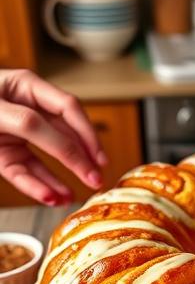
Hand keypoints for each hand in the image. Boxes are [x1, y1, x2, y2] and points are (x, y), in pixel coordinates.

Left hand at [0, 69, 106, 204]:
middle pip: (62, 136)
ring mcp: (14, 136)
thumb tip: (56, 138)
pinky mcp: (2, 157)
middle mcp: (25, 111)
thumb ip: (26, 121)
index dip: (85, 132)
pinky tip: (54, 197)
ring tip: (78, 194)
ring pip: (45, 160)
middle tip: (97, 178)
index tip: (96, 156)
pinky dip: (38, 187)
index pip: (67, 109)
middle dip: (80, 159)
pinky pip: (24, 174)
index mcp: (26, 86)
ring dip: (62, 178)